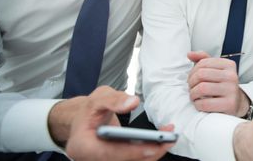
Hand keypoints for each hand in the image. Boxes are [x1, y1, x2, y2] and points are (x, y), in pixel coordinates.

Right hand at [57, 86, 174, 159]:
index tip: (152, 146)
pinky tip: (161, 138)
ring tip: (170, 135)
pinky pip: (134, 157)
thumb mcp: (98, 98)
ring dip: (153, 150)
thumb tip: (132, 102)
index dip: (132, 151)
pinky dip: (149, 149)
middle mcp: (94, 158)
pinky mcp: (116, 158)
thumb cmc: (89, 110)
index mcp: (83, 146)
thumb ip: (114, 99)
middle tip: (169, 138)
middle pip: (124, 160)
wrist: (84, 119)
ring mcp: (106, 160)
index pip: (109, 153)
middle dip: (149, 151)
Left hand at [187, 51, 248, 116]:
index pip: (203, 63)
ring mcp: (231, 90)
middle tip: (191, 88)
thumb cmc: (221, 85)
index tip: (193, 79)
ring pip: (202, 88)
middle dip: (191, 82)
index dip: (193, 71)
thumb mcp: (215, 70)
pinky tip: (200, 104)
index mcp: (229, 65)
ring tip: (194, 96)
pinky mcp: (229, 104)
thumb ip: (203, 59)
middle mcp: (232, 76)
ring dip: (193, 94)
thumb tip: (189, 54)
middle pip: (201, 74)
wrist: (236, 103)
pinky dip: (197, 105)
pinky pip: (205, 103)